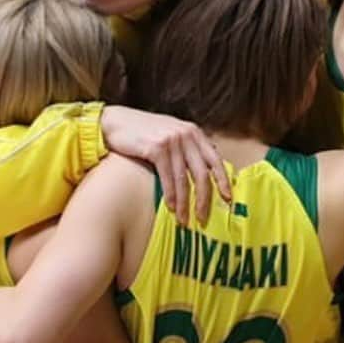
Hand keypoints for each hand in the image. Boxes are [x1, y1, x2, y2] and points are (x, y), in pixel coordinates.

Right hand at [101, 106, 230, 223]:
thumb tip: (208, 160)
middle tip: (203, 218)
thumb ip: (188, 145)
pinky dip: (170, 196)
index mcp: (193, 132)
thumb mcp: (171, 132)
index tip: (228, 199)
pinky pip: (168, 178)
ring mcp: (172, 140)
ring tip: (184, 220)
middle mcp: (186, 134)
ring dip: (185, 204)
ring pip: (184, 180)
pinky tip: (170, 208)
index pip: (215, 159)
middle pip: (202, 173)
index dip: (223, 181)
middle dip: (204, 199)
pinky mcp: (157, 148)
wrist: (115, 122)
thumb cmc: (142, 131)